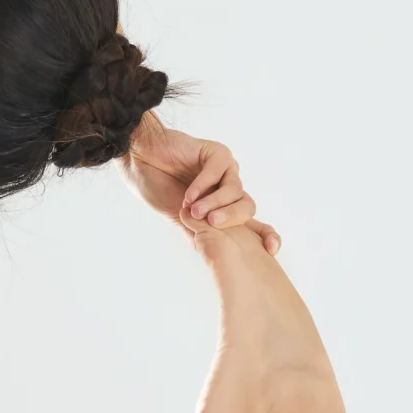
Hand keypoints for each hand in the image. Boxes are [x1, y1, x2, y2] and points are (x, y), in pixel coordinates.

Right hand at [122, 117, 278, 248]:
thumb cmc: (158, 188)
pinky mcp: (216, 153)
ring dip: (214, 203)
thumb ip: (200, 234)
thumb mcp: (182, 219)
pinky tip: (189, 194)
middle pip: (248, 207)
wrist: (139, 161)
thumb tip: (215, 259)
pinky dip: (203, 185)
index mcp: (224, 209)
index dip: (267, 236)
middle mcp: (228, 190)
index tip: (272, 250)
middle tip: (212, 223)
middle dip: (232, 218)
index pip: (254, 224)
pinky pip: (218, 170)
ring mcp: (225, 170)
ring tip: (193, 210)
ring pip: (235, 191)